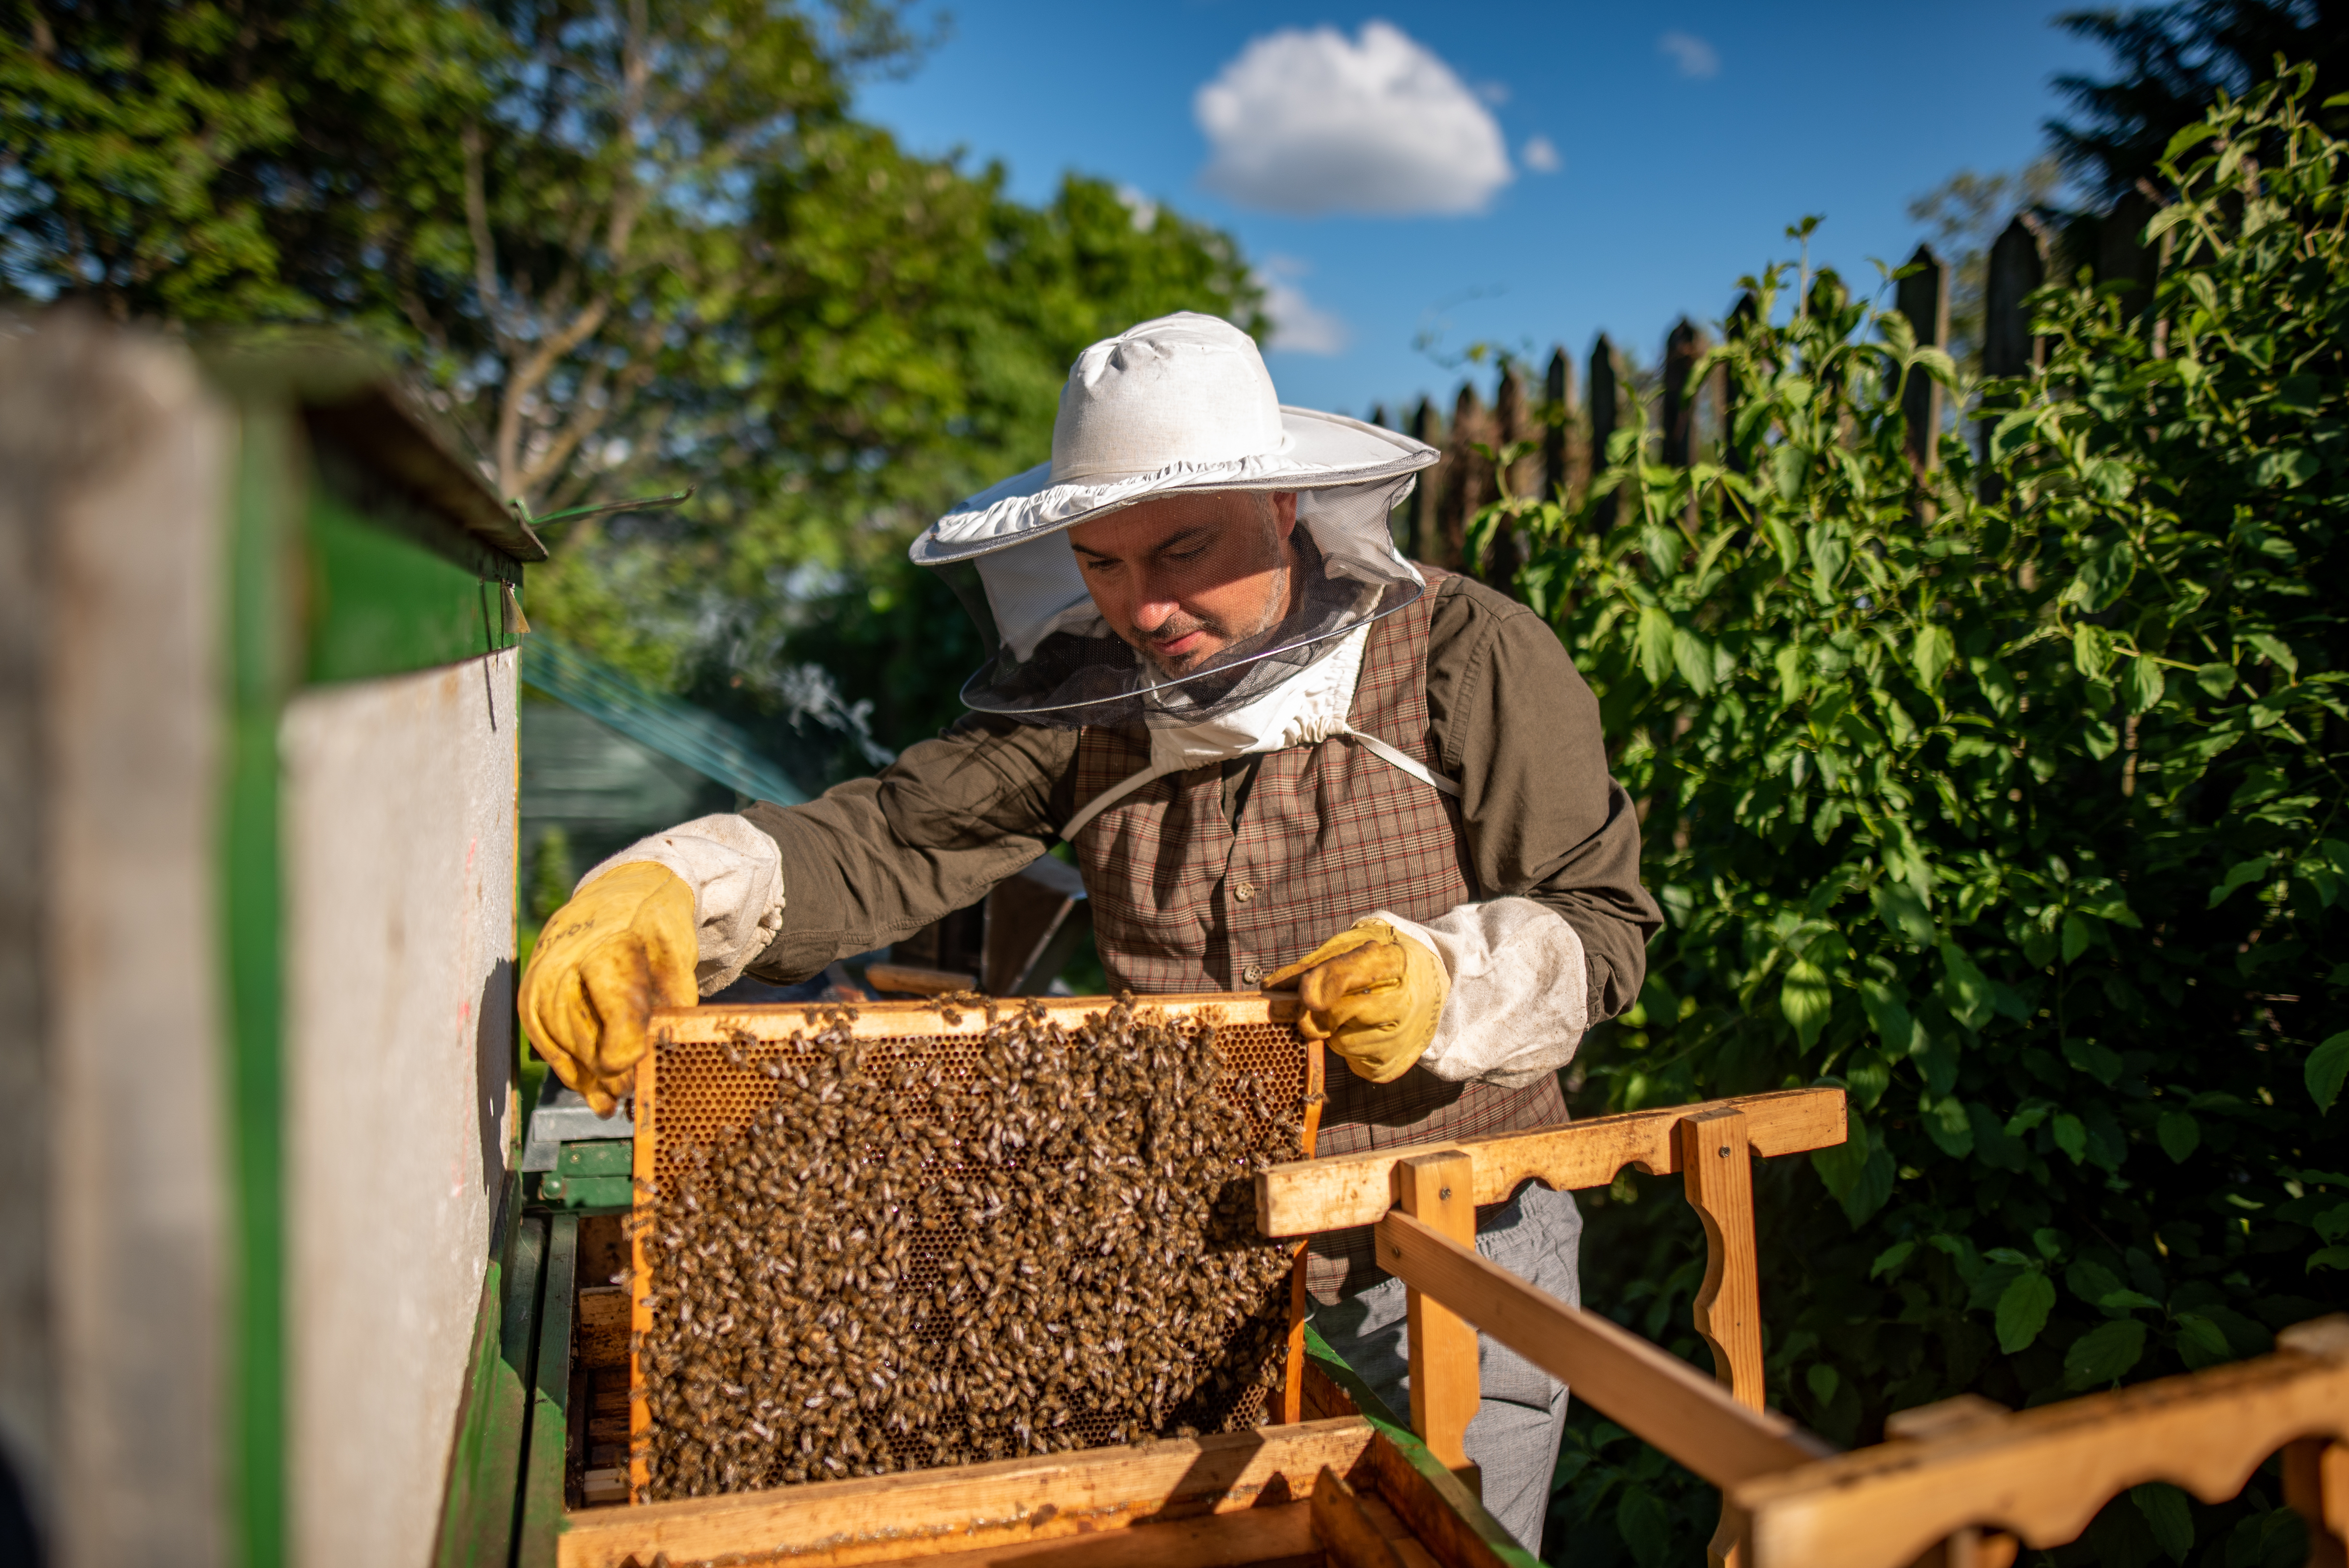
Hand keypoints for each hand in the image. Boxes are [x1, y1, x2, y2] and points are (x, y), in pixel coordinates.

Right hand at [518, 861, 697, 1114]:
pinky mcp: (529, 997)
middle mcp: (564, 966)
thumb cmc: (653, 929)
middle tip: (636, 1093)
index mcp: (608, 950)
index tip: (643, 1070)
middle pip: (586, 1038)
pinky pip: (546, 1044)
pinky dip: (570, 1070)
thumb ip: (673, 1005)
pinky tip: (592, 1090)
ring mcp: (541, 982)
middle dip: (614, 1073)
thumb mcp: (677, 958)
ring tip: (616, 1100)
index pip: (614, 1012)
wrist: (614, 896)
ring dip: (591, 1079)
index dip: (629, 1050)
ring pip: (564, 1047)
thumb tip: (670, 1053)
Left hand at [1262, 918, 1447, 1083]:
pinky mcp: (1395, 1063)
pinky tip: (1364, 1031)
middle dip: (1319, 1011)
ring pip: (1341, 1043)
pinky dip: (1348, 1048)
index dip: (1324, 985)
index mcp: (1392, 960)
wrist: (1430, 984)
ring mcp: (1403, 1035)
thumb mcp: (1352, 948)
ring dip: (1334, 1031)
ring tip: (1354, 1013)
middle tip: (1321, 1003)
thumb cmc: (1380, 964)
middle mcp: (1404, 999)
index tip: (1305, 995)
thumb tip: (1271, 987)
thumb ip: (1312, 967)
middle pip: (1338, 1014)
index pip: (1352, 973)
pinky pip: (1352, 1062)